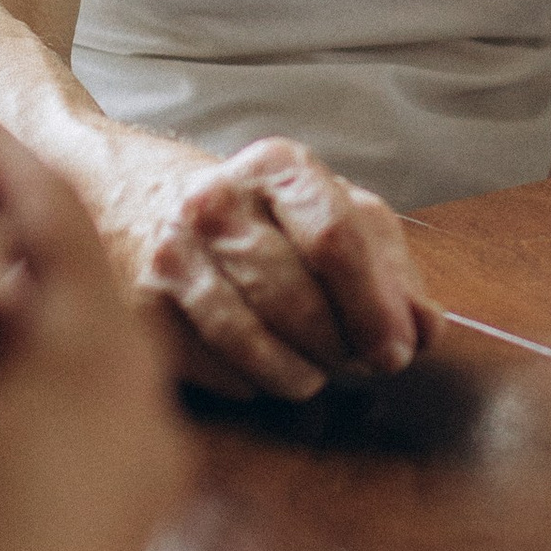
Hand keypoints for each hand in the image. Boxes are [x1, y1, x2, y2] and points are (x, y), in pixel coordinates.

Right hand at [90, 126, 434, 402]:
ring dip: (300, 374)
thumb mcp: (328, 212)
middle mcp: (215, 203)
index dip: (374, 305)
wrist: (126, 193)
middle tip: (360, 364)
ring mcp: (171, 255)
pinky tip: (261, 368)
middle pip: (297, 299)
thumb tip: (424, 331)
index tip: (398, 349)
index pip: (336, 238)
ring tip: (315, 370)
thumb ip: (387, 265)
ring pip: (254, 343)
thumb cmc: (253, 211)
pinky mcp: (141, 307)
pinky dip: (252, 383)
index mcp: (275, 166)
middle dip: (343, 348)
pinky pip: (216, 369)